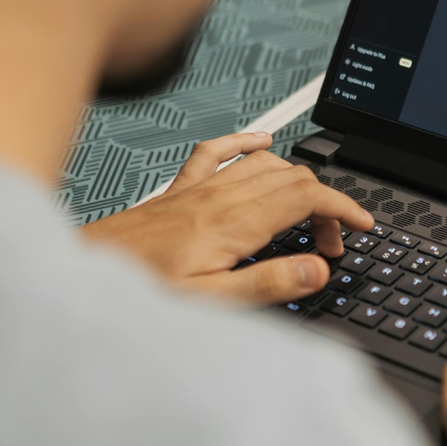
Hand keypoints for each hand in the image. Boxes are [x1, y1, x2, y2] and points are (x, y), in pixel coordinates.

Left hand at [81, 131, 373, 302]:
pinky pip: (218, 151)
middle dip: (325, 205)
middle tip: (331, 243)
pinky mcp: (179, 191)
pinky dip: (247, 143)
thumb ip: (269, 284)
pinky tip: (260, 143)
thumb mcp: (212, 302)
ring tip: (307, 214)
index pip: (306, 197)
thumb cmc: (140, 291)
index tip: (362, 226)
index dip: (342, 208)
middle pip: (293, 178)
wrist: (85, 273)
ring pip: (265, 164)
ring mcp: (199, 189)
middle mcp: (219, 198)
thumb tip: (317, 269)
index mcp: (234, 224)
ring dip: (296, 181)